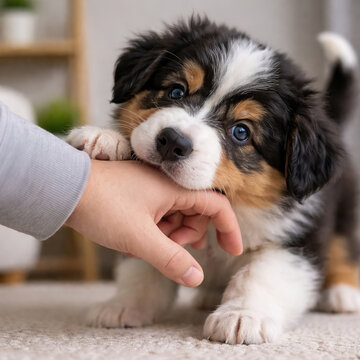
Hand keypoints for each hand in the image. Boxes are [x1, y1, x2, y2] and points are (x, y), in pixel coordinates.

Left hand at [66, 160, 241, 286]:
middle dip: (187, 236)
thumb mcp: (140, 238)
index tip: (233, 251)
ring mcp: (153, 188)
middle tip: (167, 248)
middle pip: (196, 213)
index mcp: (176, 187)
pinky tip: (134, 241)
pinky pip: (159, 214)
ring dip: (168, 236)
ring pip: (177, 216)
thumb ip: (171, 259)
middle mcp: (168, 184)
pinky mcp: (141, 193)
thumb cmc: (103, 207)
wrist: (66, 188)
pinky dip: (154, 230)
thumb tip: (197, 278)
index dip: (229, 229)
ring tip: (143, 246)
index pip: (216, 206)